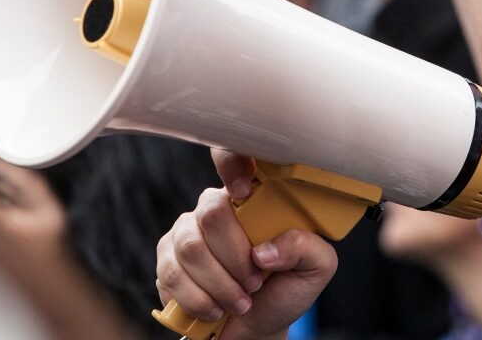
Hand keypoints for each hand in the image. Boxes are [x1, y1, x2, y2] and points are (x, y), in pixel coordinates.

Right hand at [154, 150, 337, 339]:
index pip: (232, 159)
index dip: (232, 165)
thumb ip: (305, 247)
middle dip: (236, 258)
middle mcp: (214, 209)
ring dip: (220, 284)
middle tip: (254, 283)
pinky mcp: (166, 260)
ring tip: (240, 301)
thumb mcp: (314, 268)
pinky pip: (172, 273)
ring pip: (191, 248)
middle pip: (212, 214)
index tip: (244, 191)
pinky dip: (198, 299)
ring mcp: (185, 232)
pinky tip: (215, 308)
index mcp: (251, 199)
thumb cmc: (284, 290)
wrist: (255, 328)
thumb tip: (266, 250)